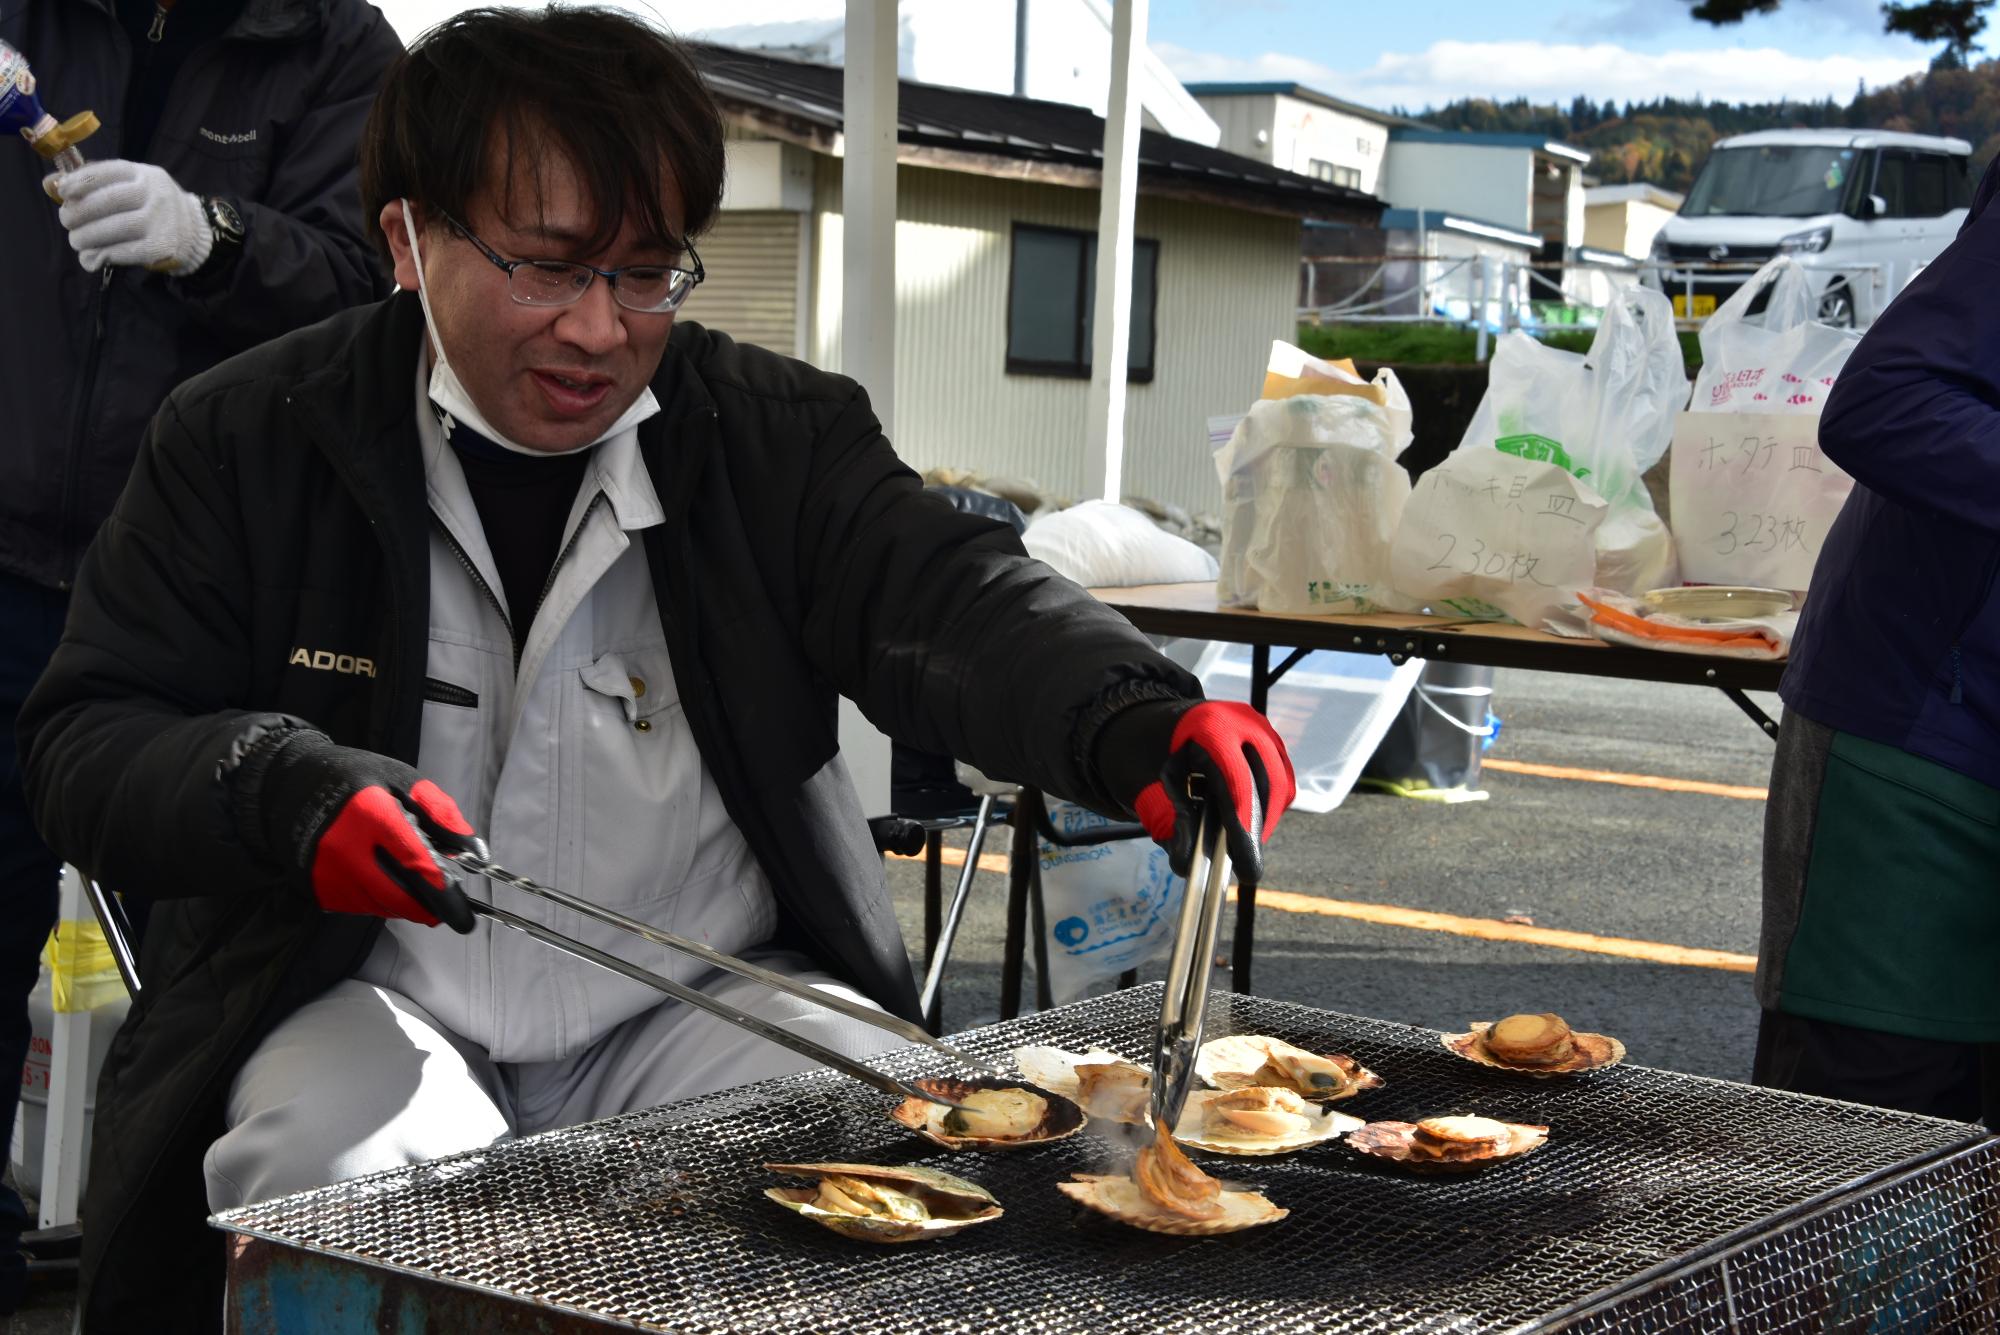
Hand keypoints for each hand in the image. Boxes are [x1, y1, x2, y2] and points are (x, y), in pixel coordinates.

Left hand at [51, 160, 212, 273]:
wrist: (193, 231)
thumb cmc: (149, 206)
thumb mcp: (127, 186)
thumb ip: (91, 183)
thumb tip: (49, 183)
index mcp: (143, 174)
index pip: (104, 172)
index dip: (77, 182)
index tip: (62, 193)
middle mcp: (154, 194)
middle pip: (105, 202)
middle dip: (78, 214)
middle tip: (67, 222)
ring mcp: (160, 221)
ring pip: (112, 229)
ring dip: (86, 238)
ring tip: (78, 241)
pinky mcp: (162, 246)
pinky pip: (124, 252)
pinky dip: (102, 255)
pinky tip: (92, 257)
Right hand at [247, 730, 480, 931]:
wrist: (291, 786)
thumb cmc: (354, 780)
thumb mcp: (401, 780)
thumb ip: (440, 812)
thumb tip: (472, 848)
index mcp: (370, 813)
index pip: (413, 859)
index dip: (439, 886)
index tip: (459, 904)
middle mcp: (345, 847)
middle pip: (396, 895)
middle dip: (426, 908)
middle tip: (448, 912)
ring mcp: (326, 871)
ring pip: (378, 905)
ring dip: (403, 905)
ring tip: (415, 890)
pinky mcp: (315, 886)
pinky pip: (357, 906)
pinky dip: (378, 902)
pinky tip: (384, 884)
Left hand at [1117, 701, 1295, 889]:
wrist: (1184, 723)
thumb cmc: (1171, 759)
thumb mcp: (1159, 784)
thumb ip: (1170, 821)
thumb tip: (1187, 862)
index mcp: (1212, 727)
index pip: (1236, 778)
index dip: (1242, 822)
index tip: (1241, 860)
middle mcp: (1246, 723)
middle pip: (1266, 783)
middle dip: (1256, 829)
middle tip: (1247, 866)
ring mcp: (1266, 731)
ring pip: (1279, 785)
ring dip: (1265, 821)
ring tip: (1245, 846)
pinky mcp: (1278, 743)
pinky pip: (1284, 782)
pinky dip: (1270, 809)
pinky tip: (1251, 824)